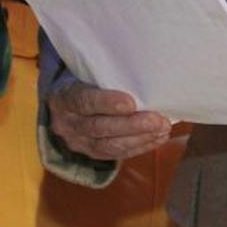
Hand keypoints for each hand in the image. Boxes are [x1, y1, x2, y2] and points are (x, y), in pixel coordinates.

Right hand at [47, 81, 171, 161]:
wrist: (65, 103)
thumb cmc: (85, 80)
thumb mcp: (86, 72)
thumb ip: (105, 75)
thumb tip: (142, 72)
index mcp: (64, 98)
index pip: (83, 101)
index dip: (107, 103)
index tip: (131, 103)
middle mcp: (67, 123)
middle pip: (99, 127)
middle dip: (131, 126)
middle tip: (157, 120)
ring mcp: (78, 142)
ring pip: (109, 146)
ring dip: (140, 138)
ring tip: (162, 129)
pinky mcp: (91, 153)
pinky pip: (116, 154)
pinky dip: (140, 146)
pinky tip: (158, 138)